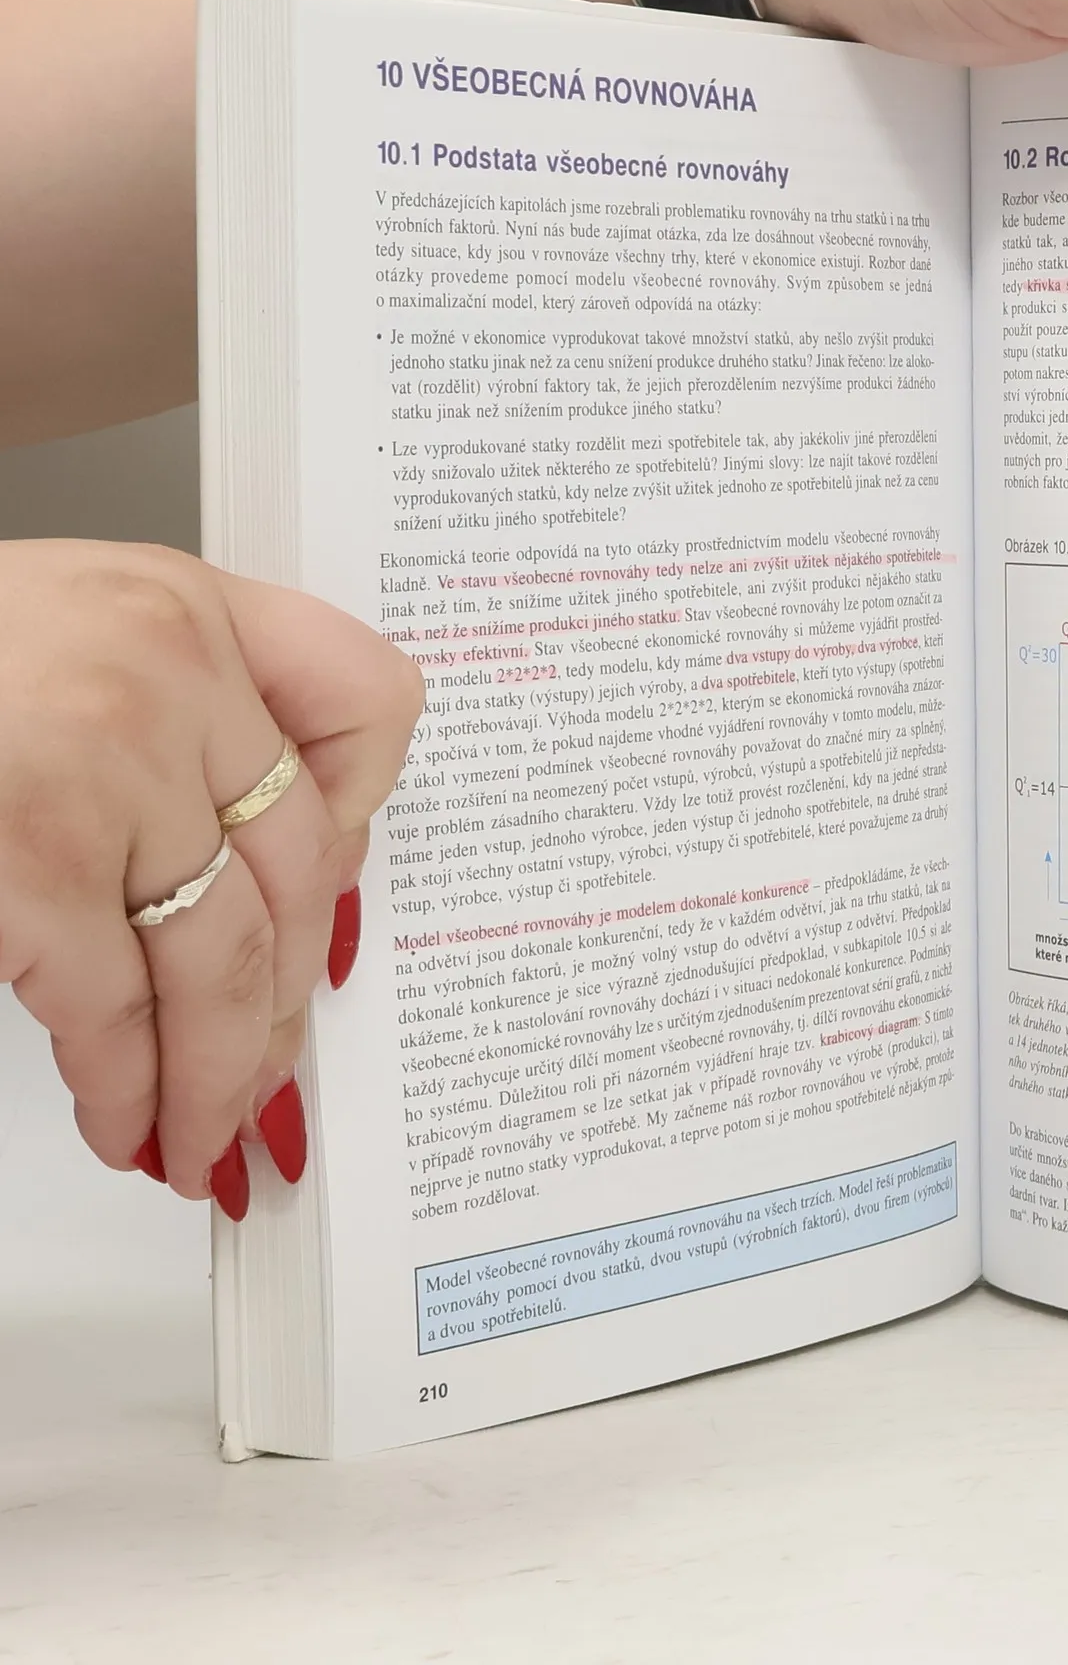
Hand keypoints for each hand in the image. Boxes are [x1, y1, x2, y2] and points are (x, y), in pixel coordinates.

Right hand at [0, 542, 422, 1210]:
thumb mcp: (73, 628)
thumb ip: (182, 716)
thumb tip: (270, 881)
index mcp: (188, 602)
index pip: (367, 702)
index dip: (361, 822)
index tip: (334, 905)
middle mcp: (169, 666)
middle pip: (298, 865)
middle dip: (284, 996)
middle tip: (270, 1073)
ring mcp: (106, 758)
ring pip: (224, 951)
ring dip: (218, 1069)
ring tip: (204, 1130)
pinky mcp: (34, 851)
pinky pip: (115, 1000)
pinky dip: (127, 1084)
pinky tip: (125, 1120)